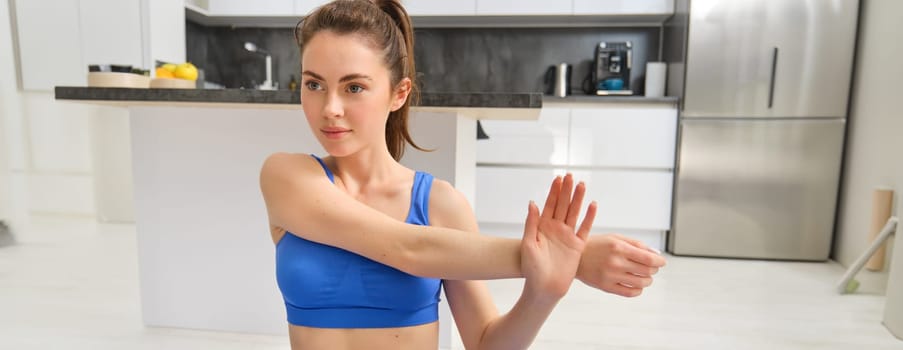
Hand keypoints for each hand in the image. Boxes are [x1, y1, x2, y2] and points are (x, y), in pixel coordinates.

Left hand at [521, 174, 597, 303]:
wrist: (544, 287)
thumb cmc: (531, 268)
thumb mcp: (528, 244)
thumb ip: (531, 223)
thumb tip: (532, 203)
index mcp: (542, 227)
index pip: (549, 205)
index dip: (554, 192)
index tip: (558, 178)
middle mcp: (555, 229)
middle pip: (562, 205)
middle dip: (566, 190)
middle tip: (571, 175)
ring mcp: (567, 237)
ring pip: (574, 213)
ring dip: (578, 199)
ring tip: (582, 184)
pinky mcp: (577, 246)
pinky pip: (585, 229)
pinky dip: (589, 217)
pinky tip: (593, 205)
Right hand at [576, 234, 666, 296]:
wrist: (575, 257)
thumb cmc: (596, 245)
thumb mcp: (615, 238)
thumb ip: (636, 244)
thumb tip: (656, 253)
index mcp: (619, 248)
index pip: (648, 258)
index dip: (660, 261)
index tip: (662, 261)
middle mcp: (615, 263)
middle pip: (648, 271)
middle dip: (654, 269)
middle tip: (651, 267)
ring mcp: (611, 276)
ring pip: (642, 283)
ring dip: (648, 280)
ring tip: (644, 275)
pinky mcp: (606, 287)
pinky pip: (631, 293)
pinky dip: (638, 289)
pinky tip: (635, 284)